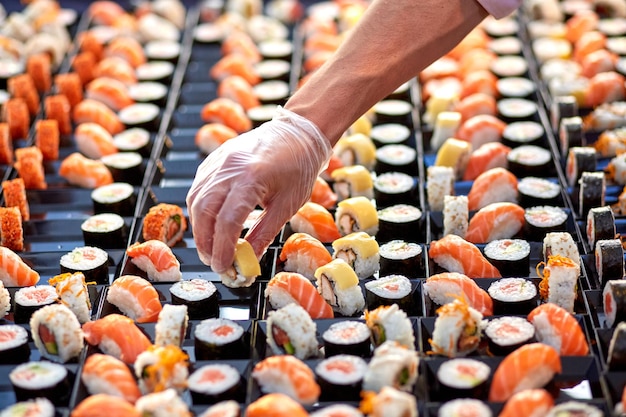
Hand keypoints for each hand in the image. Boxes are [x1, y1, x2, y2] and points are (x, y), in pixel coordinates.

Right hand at [186, 106, 331, 272]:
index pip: (227, 222)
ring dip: (199, 228)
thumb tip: (248, 261)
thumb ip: (264, 234)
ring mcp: (219, 160)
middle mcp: (229, 167)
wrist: (299, 133)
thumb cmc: (299, 168)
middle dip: (205, 242)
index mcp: (251, 178)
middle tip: (214, 261)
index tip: (224, 267)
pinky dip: (200, 209)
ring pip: (195, 199)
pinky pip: (199, 187)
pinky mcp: (215, 158)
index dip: (223, 249)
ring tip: (210, 247)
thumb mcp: (287, 206)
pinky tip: (209, 223)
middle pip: (204, 211)